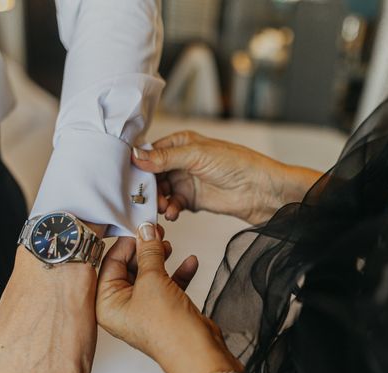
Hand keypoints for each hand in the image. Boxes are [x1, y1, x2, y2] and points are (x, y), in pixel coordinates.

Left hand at [96, 222, 240, 372]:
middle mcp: (121, 308)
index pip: (110, 263)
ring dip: (161, 258)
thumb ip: (149, 252)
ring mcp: (143, 310)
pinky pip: (167, 285)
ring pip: (149, 275)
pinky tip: (190, 261)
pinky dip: (177, 273)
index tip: (140, 225)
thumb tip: (146, 230)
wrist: (197, 353)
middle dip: (145, 249)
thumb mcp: (153, 280)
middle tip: (157, 231)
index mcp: (106, 304)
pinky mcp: (164, 311)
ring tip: (170, 244)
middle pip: (129, 267)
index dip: (126, 242)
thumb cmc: (167, 327)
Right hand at [132, 131, 321, 224]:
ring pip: (162, 192)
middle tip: (143, 198)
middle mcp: (181, 161)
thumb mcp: (197, 156)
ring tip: (163, 207)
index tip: (127, 176)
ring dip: (159, 201)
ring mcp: (187, 181)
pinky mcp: (193, 200)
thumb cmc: (236, 164)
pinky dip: (171, 210)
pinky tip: (174, 214)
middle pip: (153, 174)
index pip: (151, 151)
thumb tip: (136, 156)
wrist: (260, 190)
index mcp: (181, 143)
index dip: (139, 164)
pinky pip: (174, 205)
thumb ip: (164, 158)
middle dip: (147, 187)